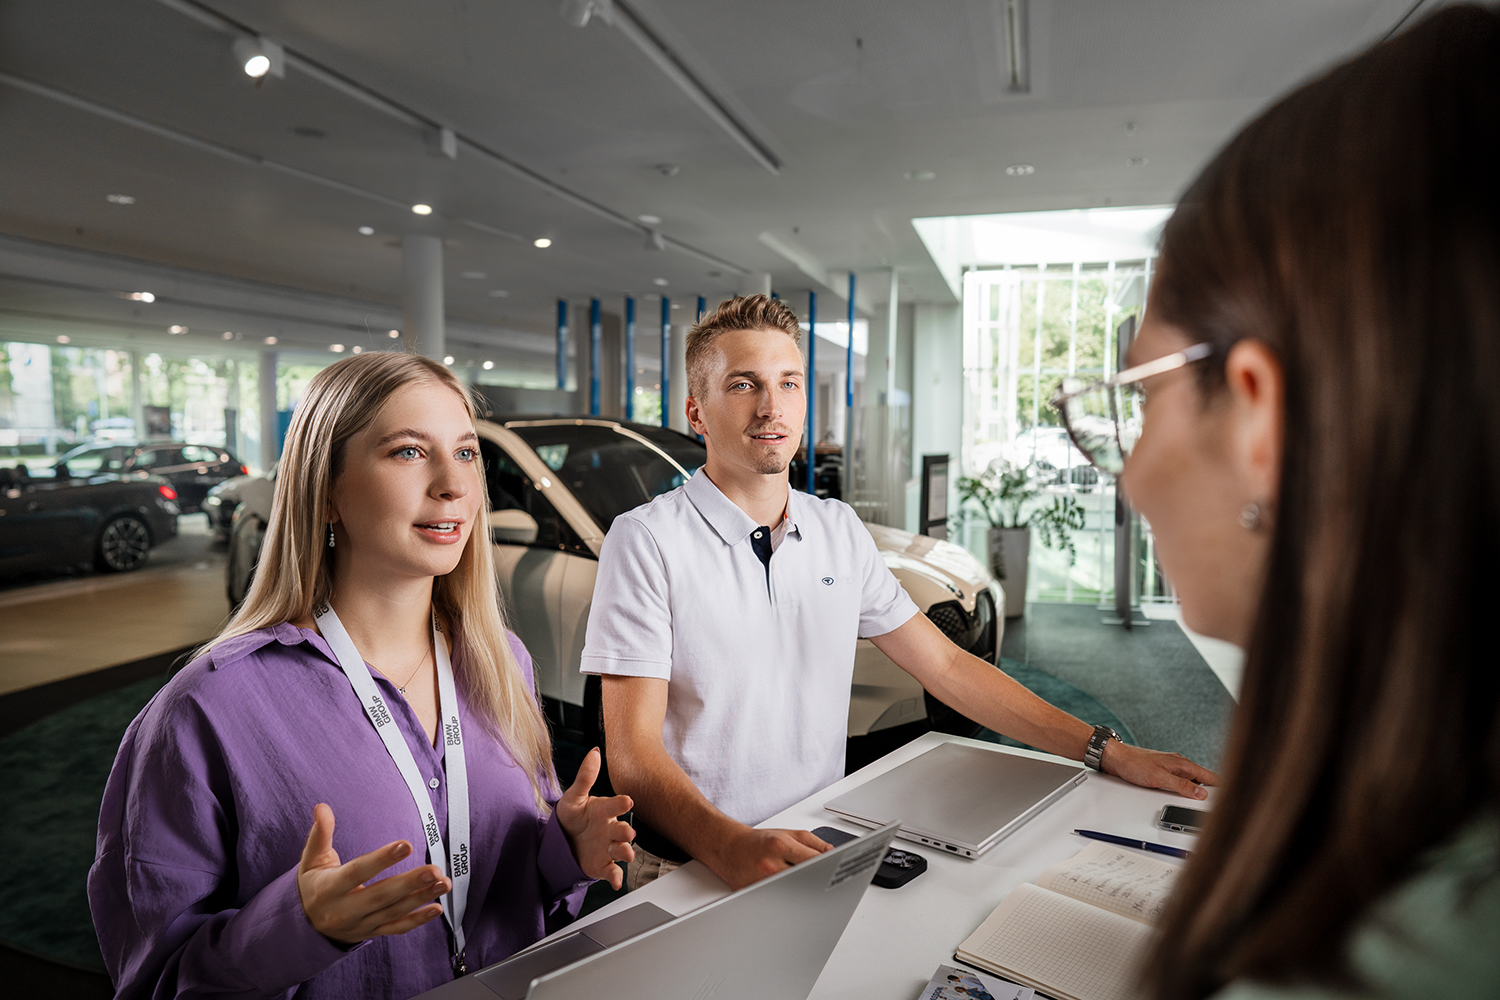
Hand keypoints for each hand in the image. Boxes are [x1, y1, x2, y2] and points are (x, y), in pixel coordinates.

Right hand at [296, 803, 449, 945]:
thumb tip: (322, 807)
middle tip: (434, 870)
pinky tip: (437, 908)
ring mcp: (359, 924)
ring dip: (421, 897)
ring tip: (443, 882)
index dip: (381, 859)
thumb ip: (320, 834)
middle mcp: (343, 911)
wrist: (306, 925)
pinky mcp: (371, 932)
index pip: (357, 872)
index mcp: (328, 889)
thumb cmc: (313, 885)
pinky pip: (397, 928)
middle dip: (409, 883)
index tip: (405, 845)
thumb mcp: (310, 860)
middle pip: (380, 896)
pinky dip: (418, 920)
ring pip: (393, 911)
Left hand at [555, 748, 635, 889]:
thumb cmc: (572, 817)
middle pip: (622, 830)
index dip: (620, 803)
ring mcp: (607, 847)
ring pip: (622, 850)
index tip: (626, 800)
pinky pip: (612, 871)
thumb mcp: (573, 797)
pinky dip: (616, 877)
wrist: (561, 843)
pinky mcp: (602, 865)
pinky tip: (616, 882)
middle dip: (626, 832)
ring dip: (626, 851)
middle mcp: (610, 829)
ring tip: (627, 854)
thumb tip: (594, 752)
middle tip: (627, 833)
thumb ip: (585, 777)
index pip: (615, 805)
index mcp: (604, 810)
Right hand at [708, 826, 830, 890]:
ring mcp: (763, 883)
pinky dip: (789, 901)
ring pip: (794, 894)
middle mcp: (771, 866)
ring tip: (810, 891)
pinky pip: (779, 902)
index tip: (838, 870)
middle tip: (829, 885)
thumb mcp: (787, 833)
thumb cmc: (757, 842)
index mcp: (780, 846)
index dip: (829, 866)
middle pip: (806, 879)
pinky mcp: (756, 896)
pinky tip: (792, 898)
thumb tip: (834, 854)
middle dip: (818, 882)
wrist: (728, 848)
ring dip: (804, 893)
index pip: (814, 860)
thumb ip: (814, 843)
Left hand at [1100, 742, 1217, 799]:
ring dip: (1196, 793)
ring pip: (1192, 783)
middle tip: (1216, 808)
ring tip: (1201, 806)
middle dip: (1210, 794)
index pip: (1210, 778)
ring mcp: (1172, 770)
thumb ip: (1181, 786)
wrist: (1115, 758)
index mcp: (1183, 764)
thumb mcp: (1159, 778)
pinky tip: (1183, 799)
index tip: (1227, 801)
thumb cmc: (1134, 763)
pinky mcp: (1164, 774)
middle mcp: (1180, 766)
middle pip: (1203, 781)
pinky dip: (1185, 792)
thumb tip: (1201, 793)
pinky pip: (1180, 784)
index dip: (1221, 790)